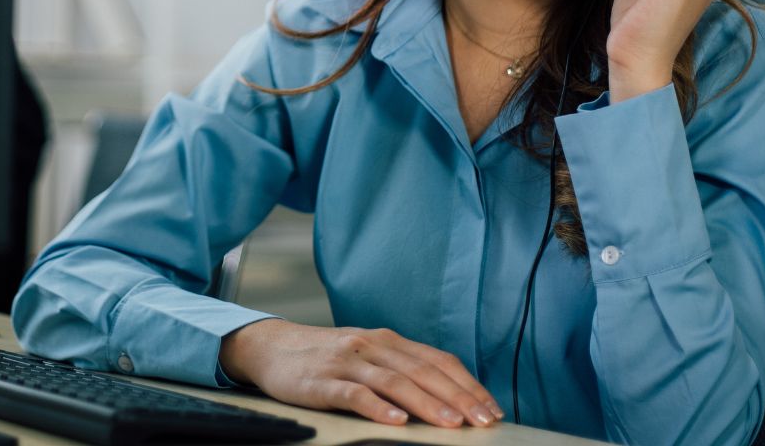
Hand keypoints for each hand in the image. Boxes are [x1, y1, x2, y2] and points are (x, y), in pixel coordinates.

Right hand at [218, 319, 502, 427]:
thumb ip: (401, 369)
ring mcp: (347, 362)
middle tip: (483, 421)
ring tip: (451, 424)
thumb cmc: (327, 358)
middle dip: (457, 397)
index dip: (466, 383)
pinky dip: (378, 407)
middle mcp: (371, 346)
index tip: (492, 408)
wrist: (272, 346)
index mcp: (387, 341)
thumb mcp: (367, 356)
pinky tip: (396, 422)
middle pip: (421, 371)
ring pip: (394, 382)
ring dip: (426, 403)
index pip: (436, 360)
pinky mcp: (323, 381)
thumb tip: (447, 396)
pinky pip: (354, 394)